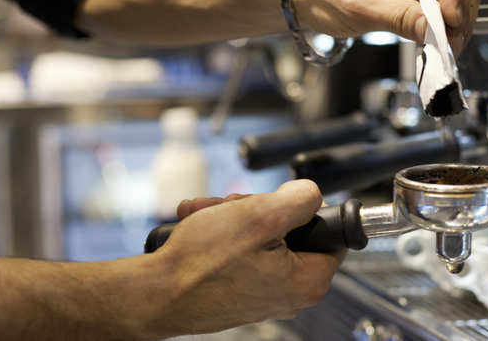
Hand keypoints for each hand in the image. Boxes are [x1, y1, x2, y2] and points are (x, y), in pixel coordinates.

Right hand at [146, 179, 345, 335]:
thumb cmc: (202, 265)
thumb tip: (311, 193)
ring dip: (232, 217)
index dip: (306, 209)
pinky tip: (198, 224)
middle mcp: (288, 294)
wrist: (155, 294)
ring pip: (258, 237)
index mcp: (307, 281)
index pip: (331, 234)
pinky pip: (238, 252)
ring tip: (207, 214)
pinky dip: (219, 234)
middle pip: (289, 232)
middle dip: (256, 209)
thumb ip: (299, 199)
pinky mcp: (237, 291)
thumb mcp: (260, 214)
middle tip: (233, 205)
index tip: (282, 201)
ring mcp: (260, 293)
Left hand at [294, 0, 480, 55]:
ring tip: (446, 44)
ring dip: (456, 18)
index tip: (452, 19)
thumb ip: (399, 17)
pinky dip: (445, 21)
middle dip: (456, 9)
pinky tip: (438, 38)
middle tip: (451, 42)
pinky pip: (443, 1)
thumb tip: (434, 31)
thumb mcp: (359, 7)